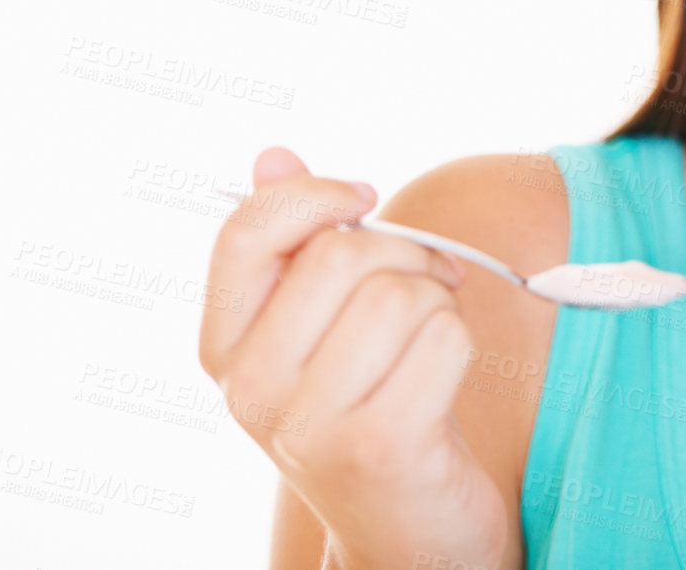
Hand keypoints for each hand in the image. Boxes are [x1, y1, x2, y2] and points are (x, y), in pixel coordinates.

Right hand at [197, 147, 507, 569]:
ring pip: (400, 293)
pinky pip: (444, 338)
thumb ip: (293, 243)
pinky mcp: (379, 446)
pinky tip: (444, 381)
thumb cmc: (371, 405)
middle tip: (427, 281)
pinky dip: (461, 345)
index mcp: (224, 349)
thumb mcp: (320, 327)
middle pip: (341, 253)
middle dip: (405, 253)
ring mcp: (309, 426)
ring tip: (430, 342)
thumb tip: (271, 155)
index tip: (363, 197)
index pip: (246, 233)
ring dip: (439, 303)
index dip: (316, 194)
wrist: (409, 529)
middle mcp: (250, 392)